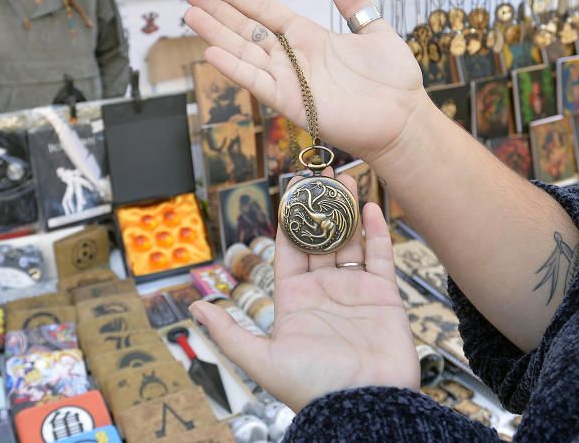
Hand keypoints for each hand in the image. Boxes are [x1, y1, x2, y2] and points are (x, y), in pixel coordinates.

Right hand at [183, 0, 422, 162]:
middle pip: (245, 29)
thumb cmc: (393, 80)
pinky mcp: (291, 102)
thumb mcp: (374, 31)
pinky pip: (256, 82)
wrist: (403, 119)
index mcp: (308, 37)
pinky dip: (233, 68)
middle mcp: (292, 57)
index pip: (264, 12)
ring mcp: (288, 80)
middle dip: (216, 11)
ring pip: (243, 52)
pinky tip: (211, 53)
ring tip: (189, 15)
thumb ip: (353, 4)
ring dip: (215, 34)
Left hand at [190, 173, 418, 411]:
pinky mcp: (384, 296)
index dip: (289, 219)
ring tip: (342, 176)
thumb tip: (194, 311)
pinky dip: (376, 230)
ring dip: (346, 208)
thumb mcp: (262, 360)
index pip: (288, 249)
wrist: (363, 407)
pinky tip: (368, 204)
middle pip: (320, 238)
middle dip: (319, 206)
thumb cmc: (312, 388)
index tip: (289, 188)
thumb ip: (229, 333)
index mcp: (294, 300)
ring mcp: (355, 291)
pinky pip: (380, 256)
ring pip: (350, 240)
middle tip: (318, 171)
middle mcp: (324, 291)